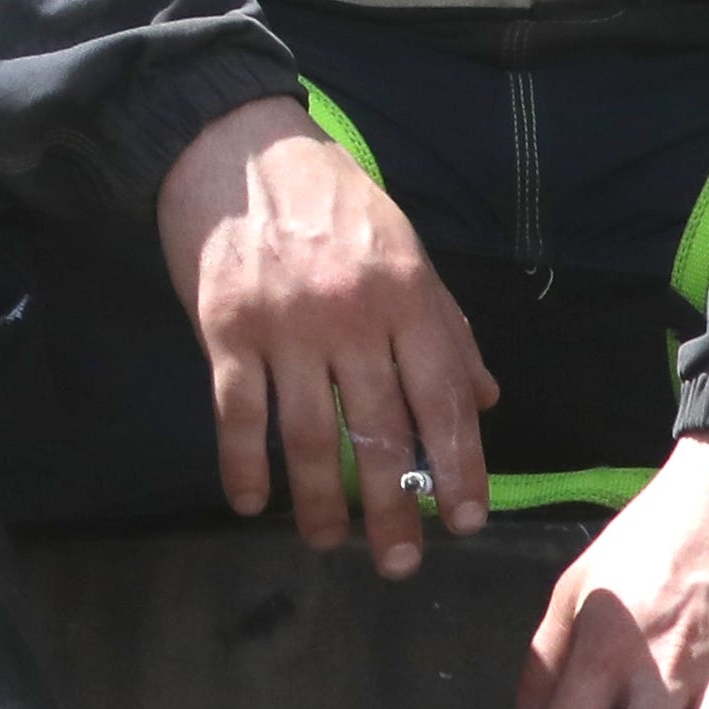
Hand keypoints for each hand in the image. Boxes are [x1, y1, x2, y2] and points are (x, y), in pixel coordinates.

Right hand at [158, 98, 500, 579]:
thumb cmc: (330, 201)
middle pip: (380, 433)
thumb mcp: (405, 249)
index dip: (458, 467)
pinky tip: (252, 504)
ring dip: (320, 504)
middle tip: (399, 562)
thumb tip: (483, 399)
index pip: (444, 399)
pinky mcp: (224, 328)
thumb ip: (444, 327)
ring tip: (329, 544)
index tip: (462, 522)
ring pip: (308, 437)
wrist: (234, 145)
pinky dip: (243, 467)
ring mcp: (285, 325)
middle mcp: (353, 315)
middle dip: (394, 509)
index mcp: (408, 295)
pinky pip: (237, 414)